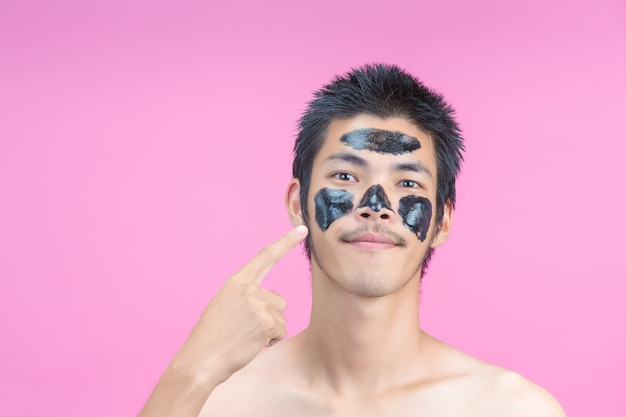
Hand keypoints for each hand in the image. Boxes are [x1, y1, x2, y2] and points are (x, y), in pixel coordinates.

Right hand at [171, 225, 308, 383]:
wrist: (202, 359)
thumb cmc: (213, 336)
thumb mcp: (226, 305)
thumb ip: (247, 296)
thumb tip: (272, 303)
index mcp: (237, 281)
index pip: (266, 256)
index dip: (286, 242)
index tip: (302, 229)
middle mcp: (249, 288)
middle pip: (279, 300)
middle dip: (269, 316)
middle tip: (243, 329)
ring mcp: (259, 303)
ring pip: (281, 317)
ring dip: (269, 329)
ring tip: (245, 336)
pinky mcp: (267, 321)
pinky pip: (281, 331)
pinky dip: (270, 340)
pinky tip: (251, 343)